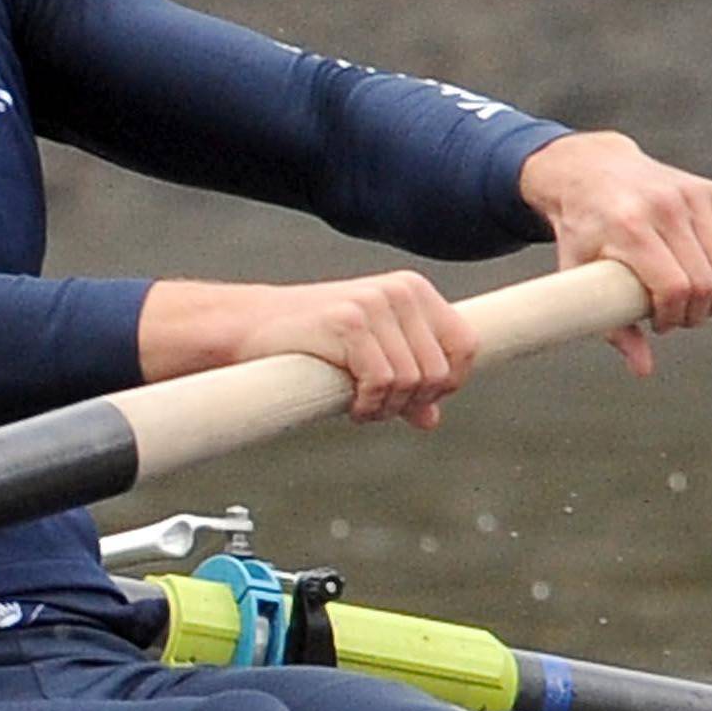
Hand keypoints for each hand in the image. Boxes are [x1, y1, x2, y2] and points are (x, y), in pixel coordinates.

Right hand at [139, 270, 476, 429]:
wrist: (246, 327)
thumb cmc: (306, 342)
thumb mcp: (367, 356)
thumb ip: (403, 379)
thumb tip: (431, 419)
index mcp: (413, 290)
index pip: (465, 346)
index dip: (447, 385)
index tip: (413, 401)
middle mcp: (400, 291)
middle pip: (440, 372)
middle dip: (412, 403)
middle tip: (377, 408)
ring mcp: (374, 303)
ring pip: (413, 381)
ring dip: (387, 408)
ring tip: (360, 407)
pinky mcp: (348, 322)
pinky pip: (382, 382)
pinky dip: (369, 406)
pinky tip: (351, 406)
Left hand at [517, 132, 711, 376]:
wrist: (589, 172)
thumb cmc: (582, 225)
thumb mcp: (577, 273)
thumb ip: (607, 323)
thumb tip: (642, 367)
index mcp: (629, 227)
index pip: (674, 287)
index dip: (675, 318)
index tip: (662, 326)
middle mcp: (665, 208)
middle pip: (707, 280)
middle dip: (698, 312)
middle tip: (680, 318)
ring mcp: (693, 196)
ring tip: (699, 305)